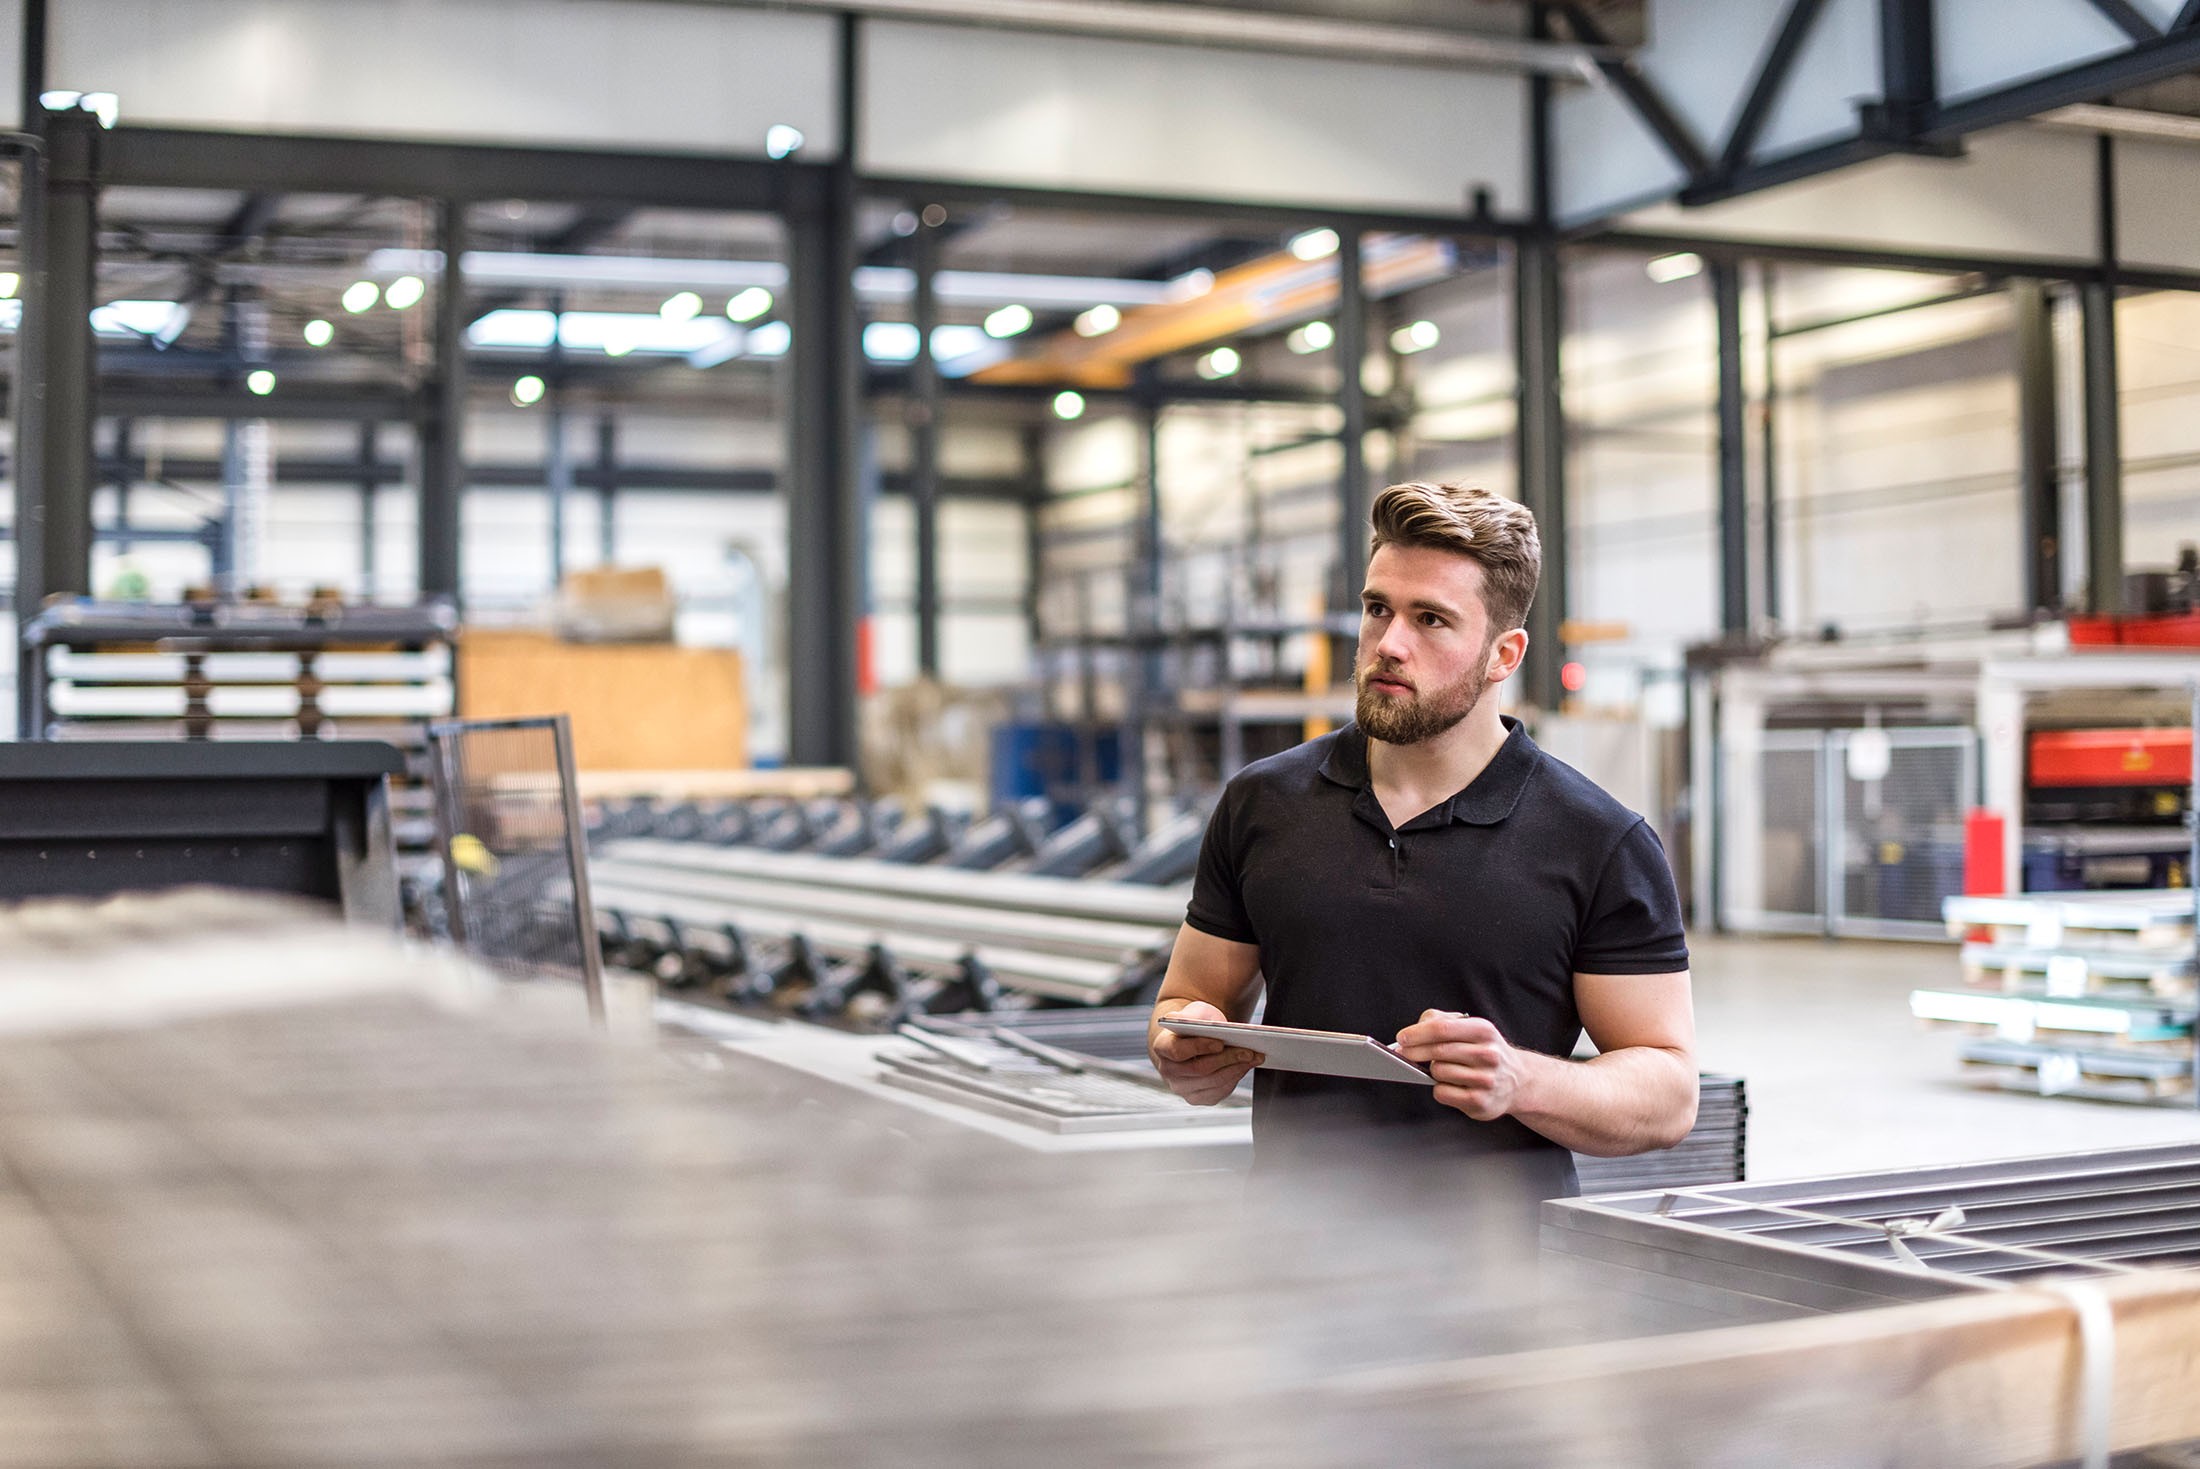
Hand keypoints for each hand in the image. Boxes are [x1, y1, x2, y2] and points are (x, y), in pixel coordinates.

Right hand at [1149, 1000, 1262, 1105]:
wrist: (1191, 1039)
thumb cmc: (1193, 1023)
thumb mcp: (1192, 1012)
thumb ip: (1190, 1016)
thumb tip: (1196, 1023)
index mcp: (1162, 1047)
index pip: (1178, 1051)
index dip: (1199, 1047)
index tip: (1220, 1042)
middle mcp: (1167, 1071)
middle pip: (1199, 1069)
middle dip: (1227, 1059)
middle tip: (1249, 1051)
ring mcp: (1181, 1087)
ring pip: (1212, 1082)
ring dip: (1236, 1070)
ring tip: (1254, 1057)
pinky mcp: (1196, 1097)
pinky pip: (1218, 1092)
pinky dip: (1234, 1079)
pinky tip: (1245, 1067)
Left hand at [1393, 1010, 1529, 1121]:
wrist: (1518, 1080)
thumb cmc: (1483, 1050)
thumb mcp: (1470, 1027)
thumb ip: (1440, 1021)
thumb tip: (1413, 1032)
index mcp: (1483, 1031)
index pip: (1442, 1029)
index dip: (1417, 1033)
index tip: (1402, 1037)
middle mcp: (1488, 1054)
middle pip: (1438, 1051)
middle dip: (1414, 1052)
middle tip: (1403, 1053)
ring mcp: (1486, 1080)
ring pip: (1438, 1072)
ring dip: (1432, 1071)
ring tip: (1442, 1068)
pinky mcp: (1480, 1102)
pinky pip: (1442, 1093)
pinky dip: (1439, 1089)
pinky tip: (1449, 1084)